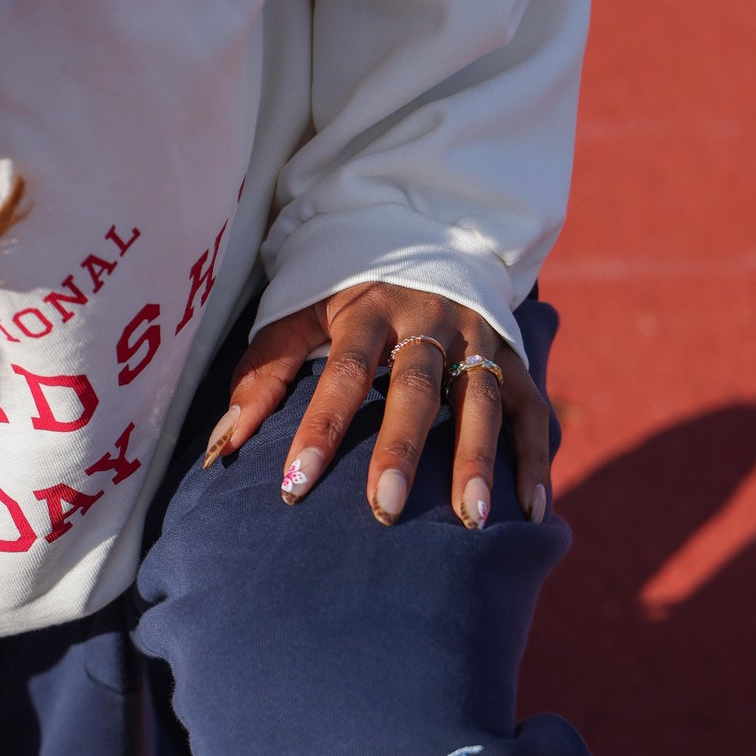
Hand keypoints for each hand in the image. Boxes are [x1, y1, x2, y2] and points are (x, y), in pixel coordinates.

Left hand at [202, 282, 549, 527]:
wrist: (428, 234)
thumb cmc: (349, 294)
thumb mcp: (301, 313)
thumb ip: (263, 374)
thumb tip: (220, 448)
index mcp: (369, 308)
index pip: (343, 372)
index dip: (320, 427)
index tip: (295, 487)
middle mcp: (430, 319)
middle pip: (416, 387)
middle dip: (401, 448)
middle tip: (385, 510)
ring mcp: (478, 337)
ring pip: (481, 400)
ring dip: (477, 460)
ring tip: (469, 521)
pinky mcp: (514, 357)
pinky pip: (532, 409)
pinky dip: (536, 459)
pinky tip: (532, 512)